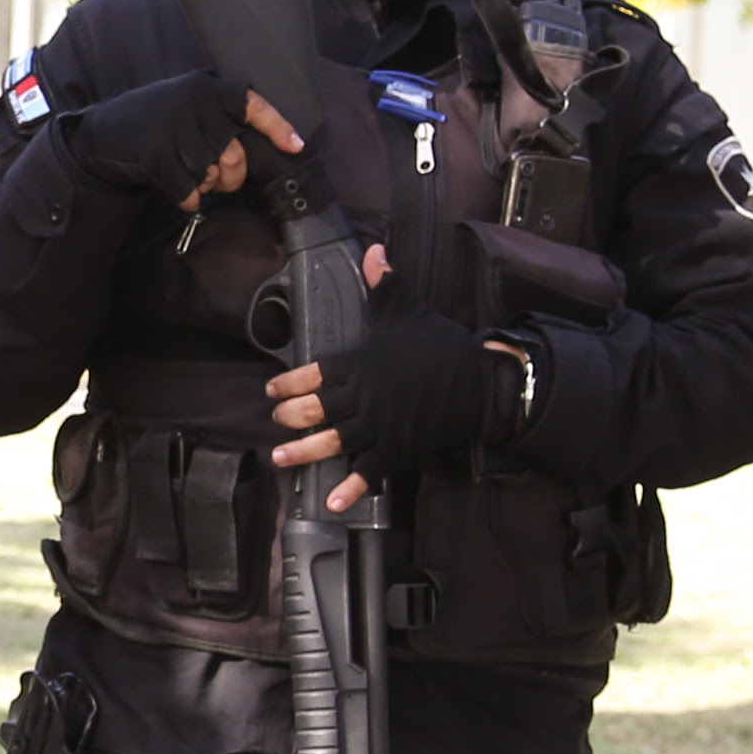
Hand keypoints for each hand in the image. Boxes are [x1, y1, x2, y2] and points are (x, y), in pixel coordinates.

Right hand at [72, 72, 301, 208]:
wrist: (106, 131)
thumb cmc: (157, 120)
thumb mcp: (189, 102)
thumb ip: (220, 115)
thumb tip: (258, 145)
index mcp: (208, 88)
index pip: (252, 105)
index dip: (277, 126)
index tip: (296, 147)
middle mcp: (194, 104)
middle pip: (234, 153)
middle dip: (233, 175)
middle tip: (224, 179)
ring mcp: (173, 128)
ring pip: (210, 173)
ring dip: (206, 186)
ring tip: (193, 178)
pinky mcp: (155, 154)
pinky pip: (187, 189)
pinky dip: (188, 198)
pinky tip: (181, 192)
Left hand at [265, 270, 500, 508]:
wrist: (480, 379)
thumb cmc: (441, 343)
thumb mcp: (408, 310)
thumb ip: (385, 285)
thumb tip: (375, 251)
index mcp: (361, 362)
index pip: (315, 372)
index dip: (290, 382)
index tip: (273, 389)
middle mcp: (364, 394)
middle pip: (316, 408)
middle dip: (290, 415)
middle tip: (276, 420)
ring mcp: (380, 424)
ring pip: (333, 441)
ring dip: (303, 452)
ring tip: (280, 458)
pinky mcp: (398, 447)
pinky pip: (370, 471)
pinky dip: (351, 488)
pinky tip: (332, 502)